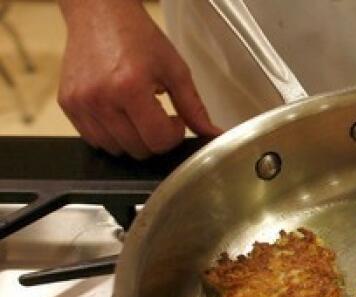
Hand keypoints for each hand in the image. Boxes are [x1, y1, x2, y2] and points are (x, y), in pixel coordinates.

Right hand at [58, 0, 222, 157]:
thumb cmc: (136, 36)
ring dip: (132, 139)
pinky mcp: (68, 105)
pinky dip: (111, 134)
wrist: (99, 13)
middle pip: (138, 150)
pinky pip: (94, 139)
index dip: (173, 135)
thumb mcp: (174, 69)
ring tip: (137, 111)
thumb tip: (212, 135)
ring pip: (115, 149)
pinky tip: (119, 112)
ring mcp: (80, 104)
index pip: (158, 141)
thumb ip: (194, 107)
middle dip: (154, 138)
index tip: (174, 120)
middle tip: (158, 114)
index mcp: (129, 88)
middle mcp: (100, 99)